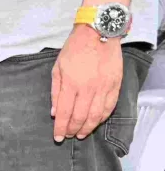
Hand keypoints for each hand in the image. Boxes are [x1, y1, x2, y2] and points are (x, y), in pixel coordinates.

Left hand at [51, 26, 122, 140]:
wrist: (98, 33)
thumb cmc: (74, 50)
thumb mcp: (57, 69)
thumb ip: (55, 92)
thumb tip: (55, 113)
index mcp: (72, 84)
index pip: (65, 113)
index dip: (61, 128)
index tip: (58, 137)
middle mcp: (89, 88)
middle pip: (81, 117)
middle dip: (73, 130)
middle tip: (69, 137)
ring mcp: (104, 86)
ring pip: (96, 115)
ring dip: (88, 128)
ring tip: (81, 134)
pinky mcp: (116, 84)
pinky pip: (110, 106)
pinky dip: (102, 117)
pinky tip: (95, 122)